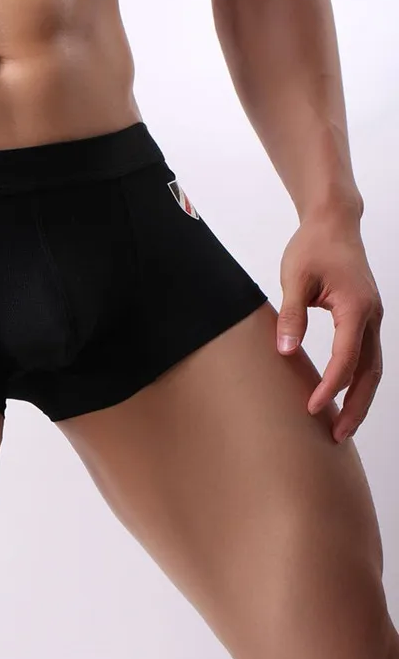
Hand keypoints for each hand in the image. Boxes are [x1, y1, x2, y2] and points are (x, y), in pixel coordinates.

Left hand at [276, 210, 382, 442]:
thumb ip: (291, 316)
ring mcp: (373, 317)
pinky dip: (358, 378)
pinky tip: (343, 394)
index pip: (346, 358)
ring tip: (342, 425)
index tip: (311, 407)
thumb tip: (285, 351)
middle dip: (356, 406)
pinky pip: (367, 354)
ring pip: (373, 367)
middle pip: (370, 372)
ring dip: (360, 397)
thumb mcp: (294, 279)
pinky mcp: (366, 316)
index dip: (330, 387)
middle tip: (338, 435)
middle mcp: (372, 316)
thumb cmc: (312, 247)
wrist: (333, 223)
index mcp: (356, 308)